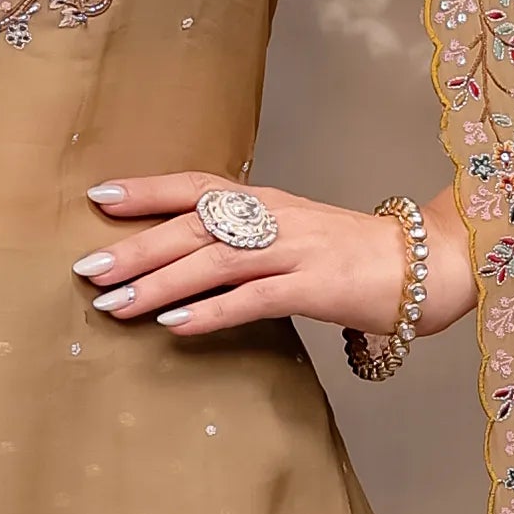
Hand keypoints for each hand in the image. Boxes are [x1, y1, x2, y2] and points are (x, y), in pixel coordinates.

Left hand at [69, 173, 473, 341]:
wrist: (426, 265)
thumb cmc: (354, 256)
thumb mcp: (294, 235)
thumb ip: (246, 241)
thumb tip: (185, 260)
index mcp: (266, 202)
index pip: (196, 187)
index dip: (147, 190)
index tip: (97, 197)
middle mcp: (275, 218)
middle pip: (192, 228)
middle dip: (135, 249)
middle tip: (86, 271)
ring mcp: (296, 250)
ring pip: (214, 262)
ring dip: (159, 283)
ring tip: (115, 304)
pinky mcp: (316, 286)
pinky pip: (255, 298)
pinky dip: (212, 312)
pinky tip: (177, 326)